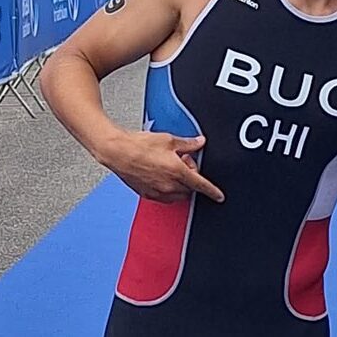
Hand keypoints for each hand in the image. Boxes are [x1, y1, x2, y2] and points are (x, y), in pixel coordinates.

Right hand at [97, 131, 224, 202]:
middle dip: (192, 177)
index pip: (201, 185)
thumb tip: (200, 142)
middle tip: (184, 161)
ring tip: (171, 167)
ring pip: (178, 194)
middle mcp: (168, 185)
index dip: (213, 191)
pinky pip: (165, 196)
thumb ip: (189, 143)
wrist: (117, 152)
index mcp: (177, 172)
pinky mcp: (147, 194)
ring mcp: (157, 192)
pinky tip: (162, 174)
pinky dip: (169, 188)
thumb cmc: (140, 145)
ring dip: (181, 184)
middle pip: (190, 188)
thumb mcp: (170, 140)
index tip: (220, 196)